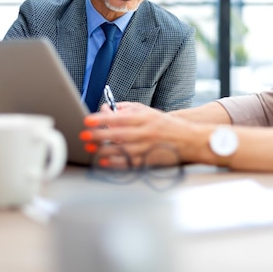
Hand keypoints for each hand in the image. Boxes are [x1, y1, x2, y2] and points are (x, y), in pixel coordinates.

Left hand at [80, 102, 196, 165]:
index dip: (102, 119)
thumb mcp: (148, 111)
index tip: (88, 120)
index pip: (120, 118)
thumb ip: (128, 108)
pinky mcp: (149, 161)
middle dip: (98, 135)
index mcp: (145, 118)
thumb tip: (107, 108)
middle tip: (84, 136)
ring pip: (121, 150)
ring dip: (103, 150)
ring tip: (90, 148)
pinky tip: (103, 161)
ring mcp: (147, 148)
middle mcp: (146, 133)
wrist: (188, 140)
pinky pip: (129, 163)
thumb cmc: (165, 125)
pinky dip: (115, 163)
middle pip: (118, 134)